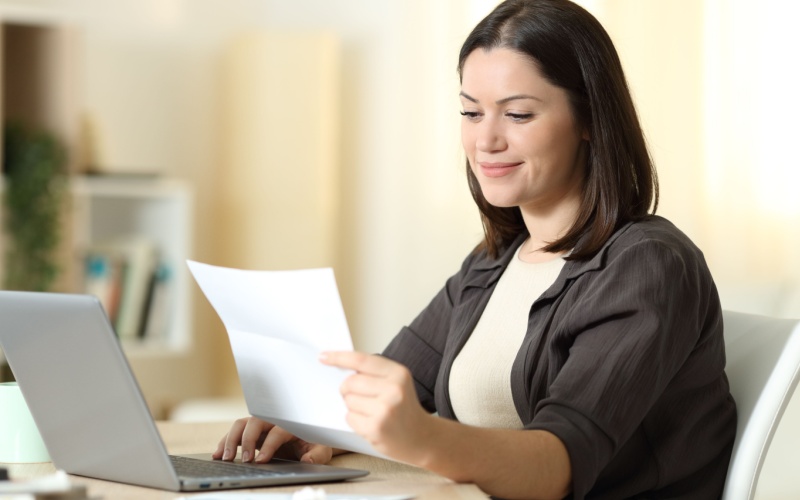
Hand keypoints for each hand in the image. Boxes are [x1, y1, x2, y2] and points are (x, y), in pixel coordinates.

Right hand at [212, 416, 331, 463]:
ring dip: (231, 439)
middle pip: (254, 422)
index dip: (268, 446)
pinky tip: (217, 454)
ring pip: (241, 424)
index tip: (261, 461)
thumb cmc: (315, 443)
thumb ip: (316, 455)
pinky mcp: (251, 432)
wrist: (310, 439)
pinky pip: (235, 433)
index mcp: (290, 424)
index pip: (276, 431)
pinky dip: (224, 442)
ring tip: (225, 458)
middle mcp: (272, 421)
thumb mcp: (321, 450)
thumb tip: (307, 460)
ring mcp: (260, 425)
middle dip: (247, 440)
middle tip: (243, 460)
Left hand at [320, 351, 431, 463]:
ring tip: (372, 412)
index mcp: (398, 373)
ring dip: (353, 407)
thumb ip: (373, 373)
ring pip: (348, 400)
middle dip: (347, 390)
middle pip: (350, 382)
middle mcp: (394, 389)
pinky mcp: (375, 428)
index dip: (339, 357)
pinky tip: (371, 423)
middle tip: (362, 397)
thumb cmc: (404, 409)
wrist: (421, 437)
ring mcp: (385, 410)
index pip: (361, 360)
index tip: (323, 356)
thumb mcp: (397, 382)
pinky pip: (349, 417)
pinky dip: (355, 420)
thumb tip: (341, 366)